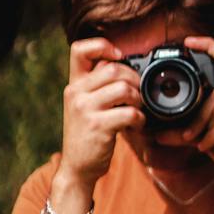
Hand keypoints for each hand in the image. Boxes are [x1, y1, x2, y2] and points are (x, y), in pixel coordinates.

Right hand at [58, 38, 142, 191]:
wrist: (77, 167)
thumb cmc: (87, 134)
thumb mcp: (85, 105)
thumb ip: (98, 85)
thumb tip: (122, 65)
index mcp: (74, 84)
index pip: (79, 49)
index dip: (102, 46)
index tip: (119, 57)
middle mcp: (76, 93)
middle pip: (114, 69)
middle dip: (134, 79)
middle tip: (138, 94)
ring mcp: (85, 109)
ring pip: (124, 88)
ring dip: (139, 99)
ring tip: (137, 109)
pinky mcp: (98, 126)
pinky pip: (130, 112)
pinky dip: (140, 118)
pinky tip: (136, 125)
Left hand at [183, 36, 213, 193]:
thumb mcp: (212, 136)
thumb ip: (191, 127)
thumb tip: (157, 132)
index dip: (208, 48)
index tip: (189, 42)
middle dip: (199, 116)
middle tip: (190, 135)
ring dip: (204, 129)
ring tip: (201, 143)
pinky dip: (211, 138)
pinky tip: (209, 147)